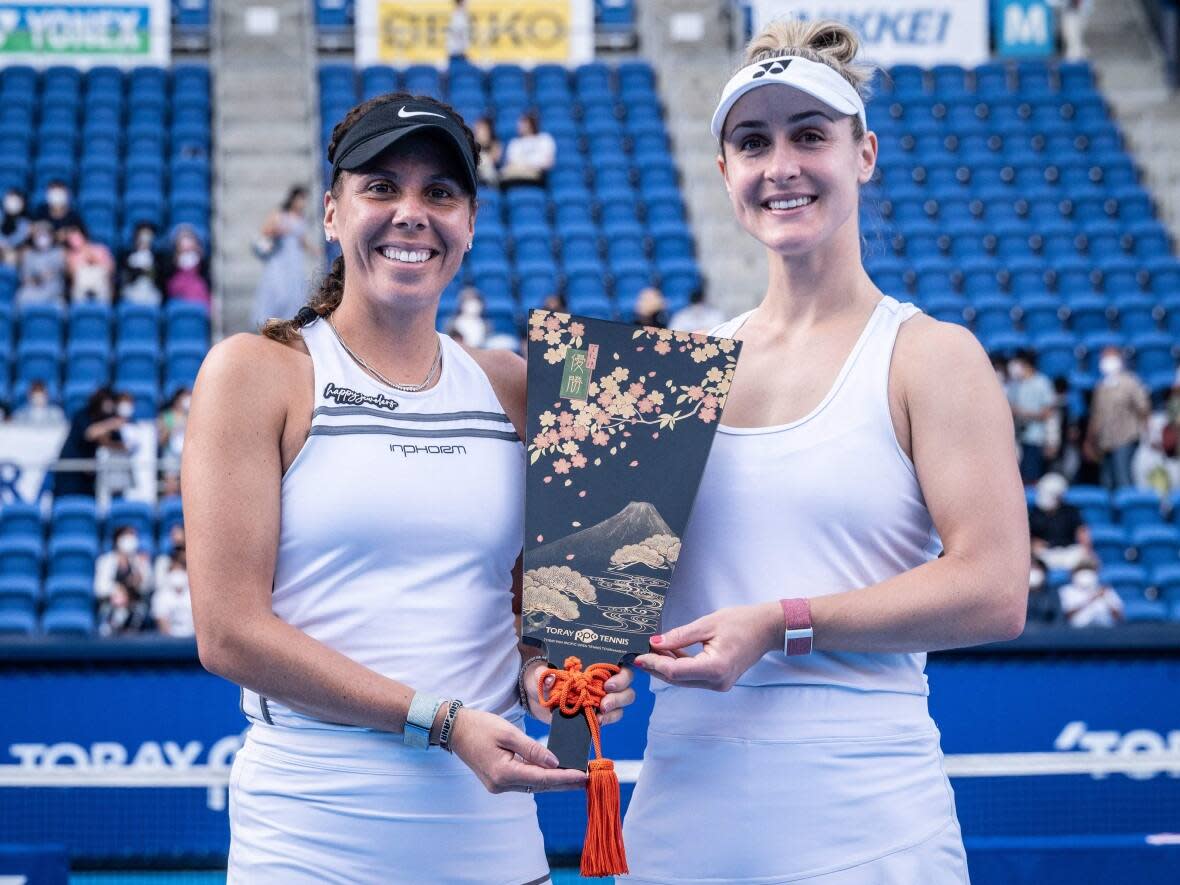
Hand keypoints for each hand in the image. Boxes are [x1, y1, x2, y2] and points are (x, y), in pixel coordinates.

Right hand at [448, 706, 587, 794]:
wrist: (455, 730)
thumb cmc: (481, 726)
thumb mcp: (509, 733)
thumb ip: (532, 749)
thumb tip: (554, 763)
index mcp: (503, 773)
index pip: (542, 778)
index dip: (565, 777)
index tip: (584, 776)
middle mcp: (501, 784)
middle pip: (540, 785)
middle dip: (564, 783)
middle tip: (588, 780)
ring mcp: (499, 786)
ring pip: (533, 786)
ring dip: (554, 781)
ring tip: (576, 777)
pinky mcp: (498, 781)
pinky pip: (525, 781)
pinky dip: (541, 778)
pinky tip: (554, 773)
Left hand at [523, 659, 634, 725]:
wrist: (536, 698)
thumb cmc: (542, 678)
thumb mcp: (539, 673)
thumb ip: (543, 674)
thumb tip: (549, 678)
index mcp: (593, 662)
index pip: (618, 663)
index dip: (620, 673)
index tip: (608, 683)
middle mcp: (602, 677)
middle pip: (626, 683)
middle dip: (620, 693)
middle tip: (604, 703)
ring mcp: (603, 695)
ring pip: (623, 700)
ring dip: (616, 708)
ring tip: (601, 713)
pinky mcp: (598, 712)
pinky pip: (613, 715)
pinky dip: (609, 719)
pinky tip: (599, 721)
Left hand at [634, 601, 782, 691]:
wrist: (767, 629)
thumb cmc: (742, 622)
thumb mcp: (707, 624)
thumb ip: (679, 636)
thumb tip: (655, 643)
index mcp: (715, 668)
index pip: (675, 671)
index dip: (654, 663)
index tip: (638, 655)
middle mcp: (717, 682)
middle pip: (677, 679)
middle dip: (657, 666)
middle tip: (640, 653)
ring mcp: (719, 684)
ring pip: (683, 680)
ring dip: (667, 667)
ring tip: (652, 651)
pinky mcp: (719, 681)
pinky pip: (693, 677)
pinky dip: (680, 667)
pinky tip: (669, 655)